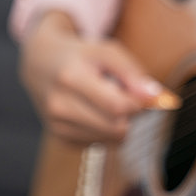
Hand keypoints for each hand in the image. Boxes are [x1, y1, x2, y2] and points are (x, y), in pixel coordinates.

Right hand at [19, 11, 178, 143]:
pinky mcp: (60, 138)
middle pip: (115, 128)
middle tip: (127, 97)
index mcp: (72, 78)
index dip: (137, 104)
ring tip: (110, 102)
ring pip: (110, 140)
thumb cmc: (82, 55)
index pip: (116, 106)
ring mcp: (57, 125)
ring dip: (120, 124)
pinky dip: (106, 131)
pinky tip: (97, 112)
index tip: (141, 94)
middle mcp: (60, 105)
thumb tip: (154, 96)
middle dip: (131, 115)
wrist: (41, 64)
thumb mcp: (108, 51)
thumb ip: (133, 73)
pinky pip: (100, 144)